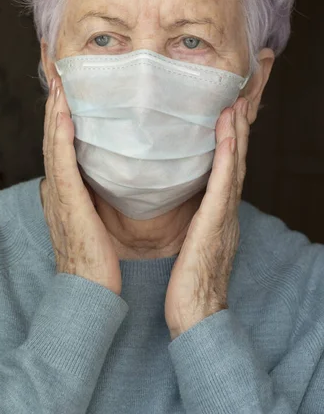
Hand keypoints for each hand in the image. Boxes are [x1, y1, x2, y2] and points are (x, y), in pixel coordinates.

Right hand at [42, 73, 121, 294]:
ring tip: (59, 81)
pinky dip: (60, 135)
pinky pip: (61, 161)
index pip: (62, 142)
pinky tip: (64, 113)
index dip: (63, 113)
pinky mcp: (66, 200)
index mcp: (65, 189)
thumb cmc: (100, 257)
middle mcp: (56, 186)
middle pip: (53, 135)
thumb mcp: (96, 218)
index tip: (68, 86)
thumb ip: (95, 194)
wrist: (90, 291)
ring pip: (53, 141)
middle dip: (55, 102)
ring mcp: (57, 192)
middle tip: (57, 71)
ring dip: (56, 109)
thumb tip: (104, 175)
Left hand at [165, 97, 248, 339]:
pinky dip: (227, 158)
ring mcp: (224, 216)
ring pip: (233, 166)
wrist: (197, 317)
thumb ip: (192, 220)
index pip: (224, 169)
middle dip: (237, 129)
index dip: (228, 140)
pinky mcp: (216, 224)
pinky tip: (227, 136)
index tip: (224, 113)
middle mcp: (225, 210)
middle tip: (236, 98)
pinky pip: (223, 185)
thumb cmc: (188, 283)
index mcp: (217, 214)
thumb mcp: (191, 243)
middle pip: (234, 162)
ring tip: (234, 105)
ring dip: (235, 134)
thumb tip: (180, 200)